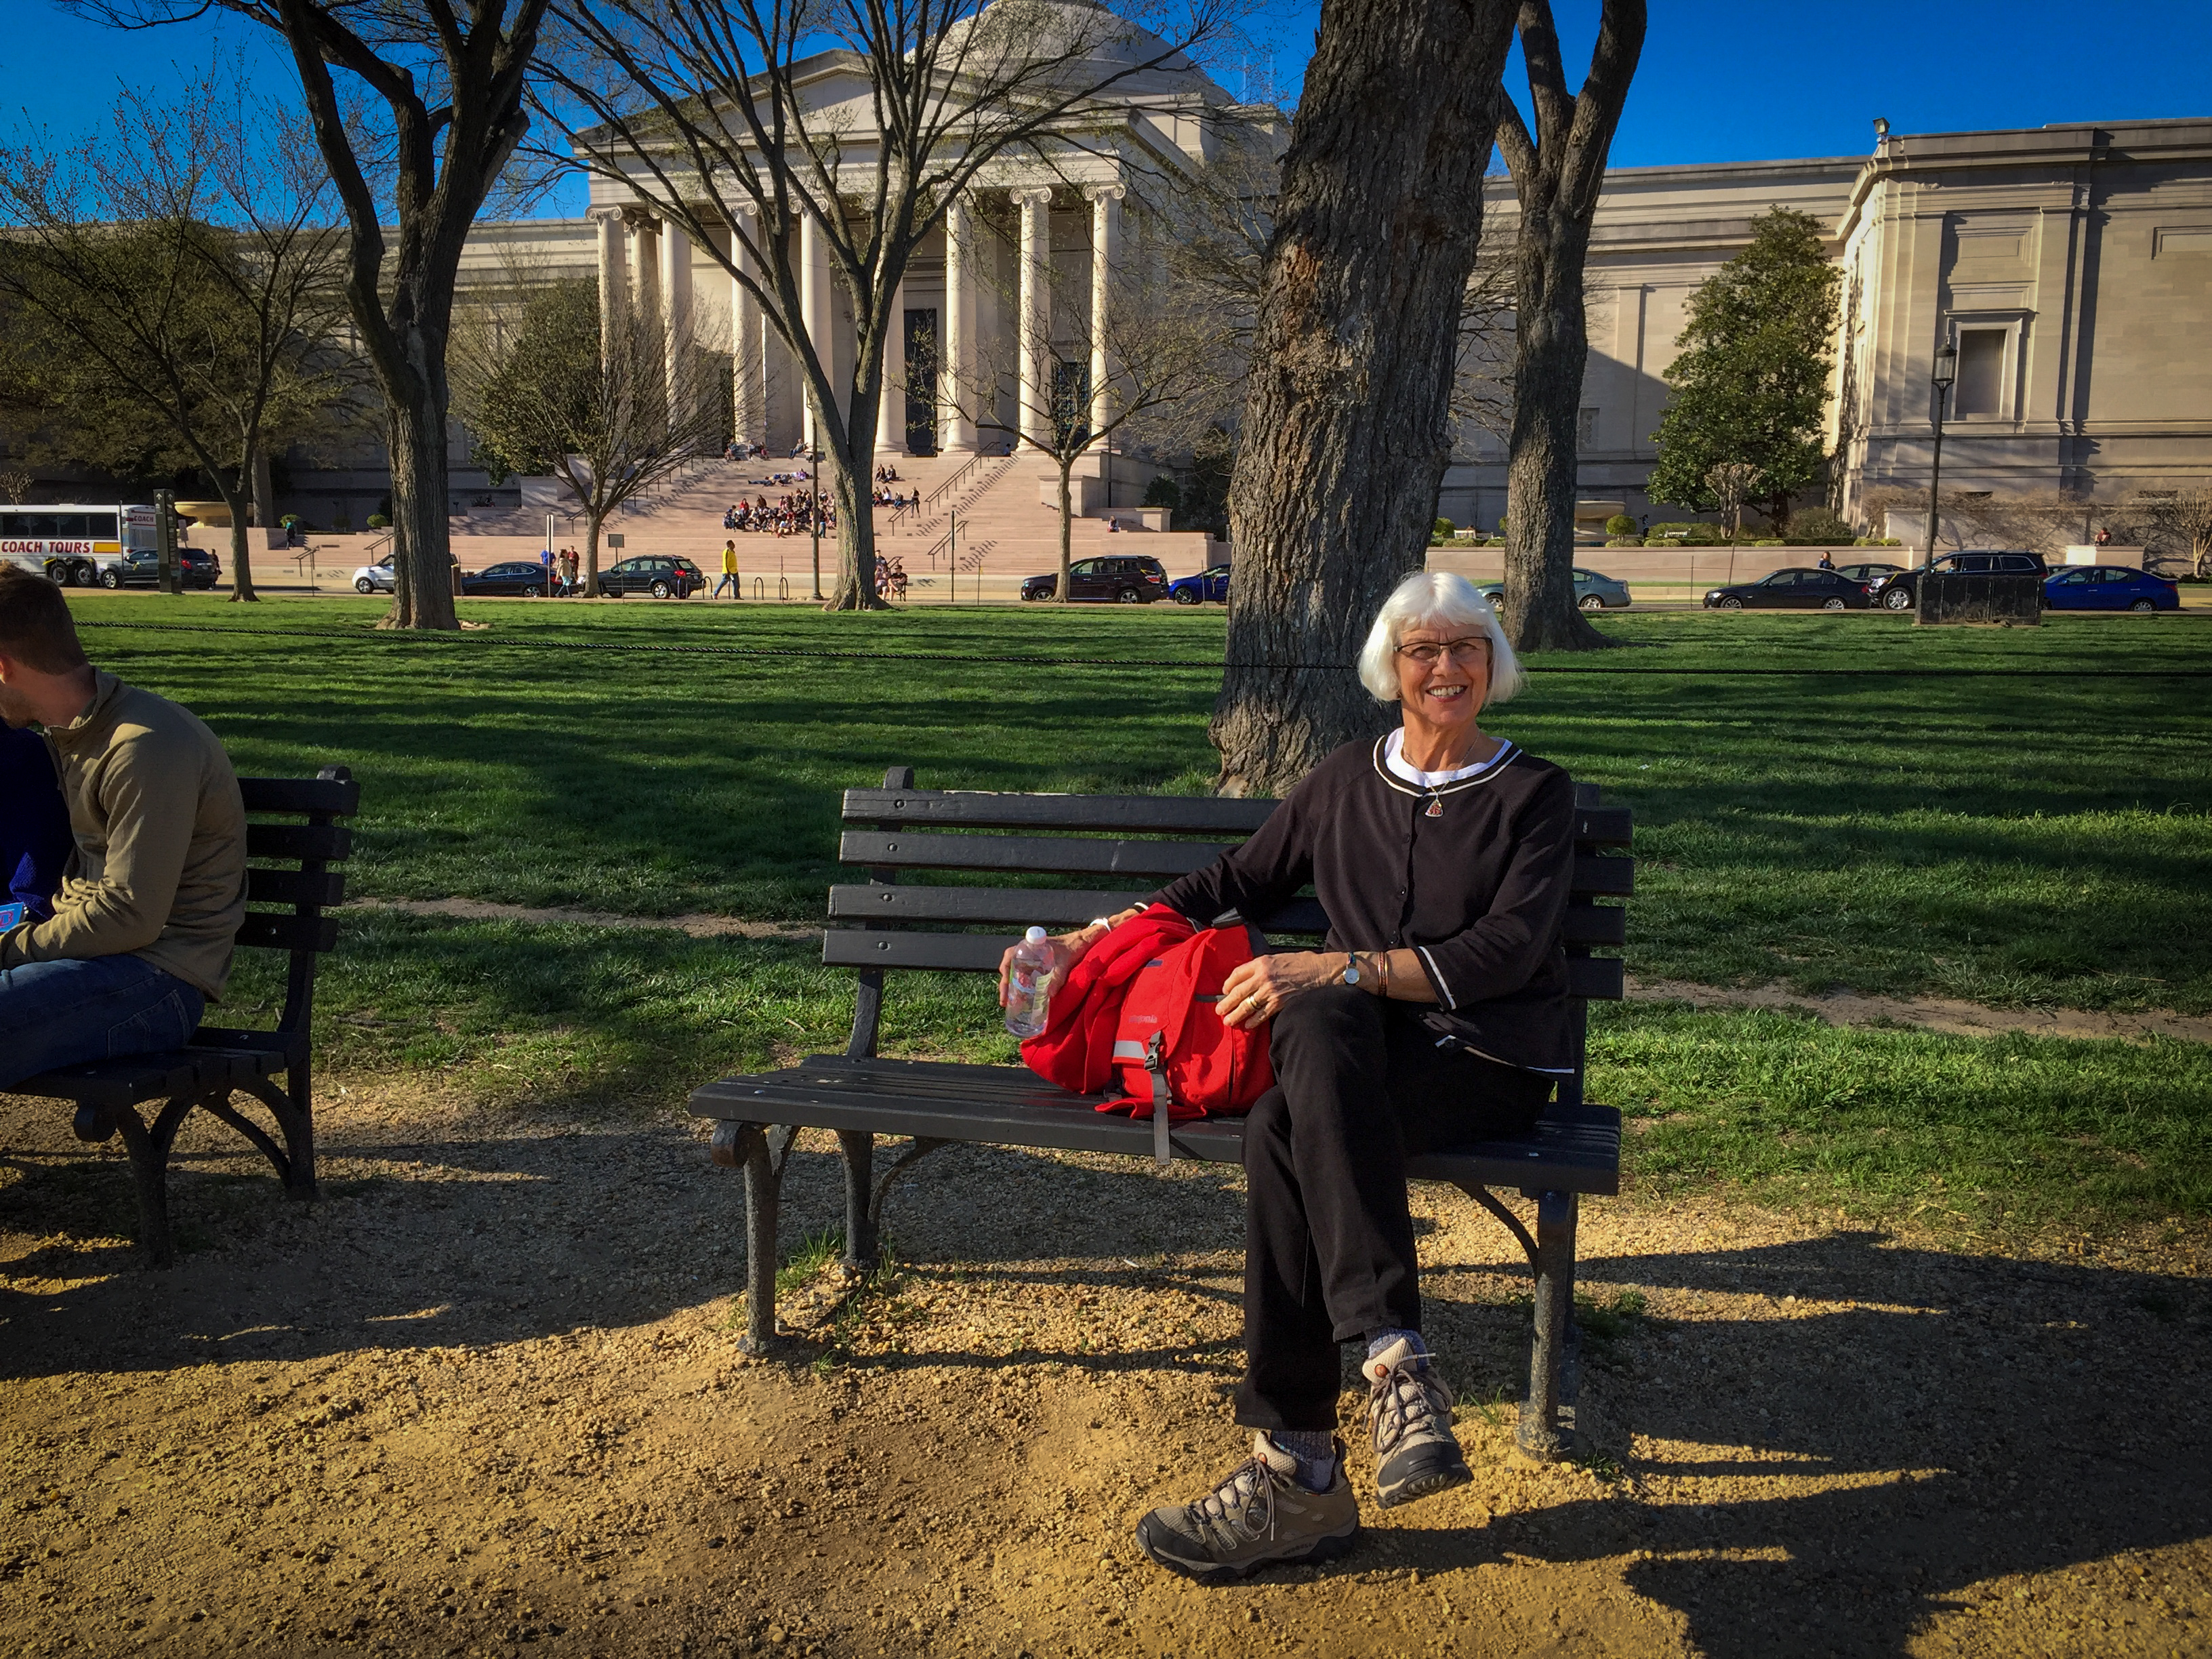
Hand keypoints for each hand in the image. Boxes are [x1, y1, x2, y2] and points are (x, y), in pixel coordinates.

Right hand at [995, 907, 1146, 1005]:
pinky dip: (1022, 989)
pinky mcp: (1040, 969)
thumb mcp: (1066, 961)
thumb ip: (1058, 976)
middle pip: (1010, 966)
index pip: (1011, 953)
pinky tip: (1022, 1001)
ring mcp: (1034, 961)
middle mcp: (1029, 953)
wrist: (1086, 943)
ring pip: (1016, 974)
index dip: (1005, 967)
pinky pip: (1026, 978)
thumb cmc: (1074, 946)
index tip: (1005, 980)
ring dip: (1011, 988)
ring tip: (1008, 1004)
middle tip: (1004, 1000)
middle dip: (1005, 983)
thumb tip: (1050, 996)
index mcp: (1032, 945)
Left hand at [1218, 951, 1341, 1029]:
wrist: (1319, 971)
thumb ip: (1260, 967)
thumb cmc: (1299, 963)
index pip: (1236, 974)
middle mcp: (1263, 976)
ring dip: (1236, 1015)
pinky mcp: (1279, 1003)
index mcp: (1261, 963)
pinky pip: (1262, 1014)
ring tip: (1228, 1021)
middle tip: (1219, 1011)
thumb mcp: (1275, 958)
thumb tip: (1246, 979)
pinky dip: (1254, 1021)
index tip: (1225, 991)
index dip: (1228, 984)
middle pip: (1238, 992)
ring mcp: (1270, 991)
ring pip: (1247, 1005)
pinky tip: (1248, 1025)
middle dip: (1226, 1003)